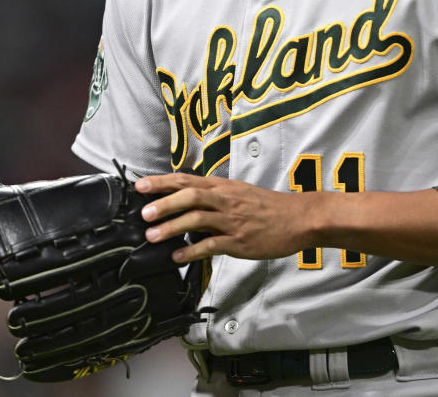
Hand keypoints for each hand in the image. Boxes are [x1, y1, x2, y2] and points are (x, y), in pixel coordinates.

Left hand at [135, 172, 316, 262]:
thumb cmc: (267, 206)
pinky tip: (177, 257)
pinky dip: (192, 251)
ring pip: (196, 219)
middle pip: (189, 196)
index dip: (162, 182)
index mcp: (223, 186)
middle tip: (143, 214)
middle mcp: (225, 199)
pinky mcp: (239, 241)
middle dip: (163, 204)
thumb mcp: (238, 192)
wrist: (298, 218)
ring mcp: (232, 220)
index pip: (186, 180)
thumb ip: (213, 196)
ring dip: (171, 227)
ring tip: (152, 236)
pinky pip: (211, 245)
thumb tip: (186, 202)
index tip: (140, 185)